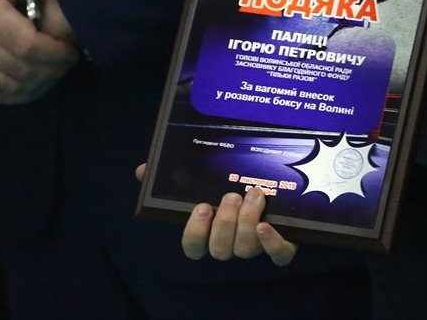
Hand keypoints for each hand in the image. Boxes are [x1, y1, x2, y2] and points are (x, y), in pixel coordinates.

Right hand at [0, 0, 80, 103]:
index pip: (26, 46)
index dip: (54, 53)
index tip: (71, 50)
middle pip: (21, 70)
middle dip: (53, 69)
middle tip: (69, 60)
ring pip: (9, 86)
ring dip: (39, 84)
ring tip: (56, 70)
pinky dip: (18, 94)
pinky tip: (36, 83)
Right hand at [133, 164, 294, 265]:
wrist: (276, 186)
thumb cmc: (229, 183)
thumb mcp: (200, 177)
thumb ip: (170, 175)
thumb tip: (143, 169)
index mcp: (209, 232)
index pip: (193, 248)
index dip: (196, 232)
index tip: (202, 207)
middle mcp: (231, 243)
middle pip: (221, 250)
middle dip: (225, 223)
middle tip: (231, 196)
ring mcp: (256, 246)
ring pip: (245, 249)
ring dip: (247, 222)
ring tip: (254, 195)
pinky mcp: (283, 244)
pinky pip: (280, 256)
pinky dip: (273, 244)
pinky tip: (267, 225)